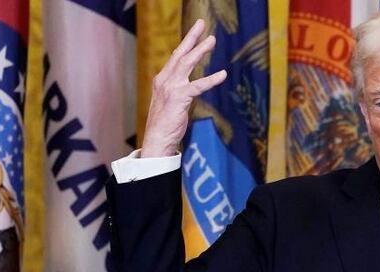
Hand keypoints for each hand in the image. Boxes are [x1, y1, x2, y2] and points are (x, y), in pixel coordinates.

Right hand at [140, 19, 226, 157]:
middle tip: (201, 24)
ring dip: (200, 50)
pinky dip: (211, 79)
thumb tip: (190, 87)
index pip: (175, 58)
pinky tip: (223, 74)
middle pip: (179, 53)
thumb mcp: (170, 102)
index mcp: (162, 80)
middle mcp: (165, 80)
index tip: (195, 33)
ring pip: (187, 63)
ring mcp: (171, 87)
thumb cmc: (165, 124)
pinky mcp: (179, 97)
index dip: (186, 44)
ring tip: (212, 39)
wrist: (157, 139)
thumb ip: (179, 91)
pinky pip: (198, 85)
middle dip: (191, 37)